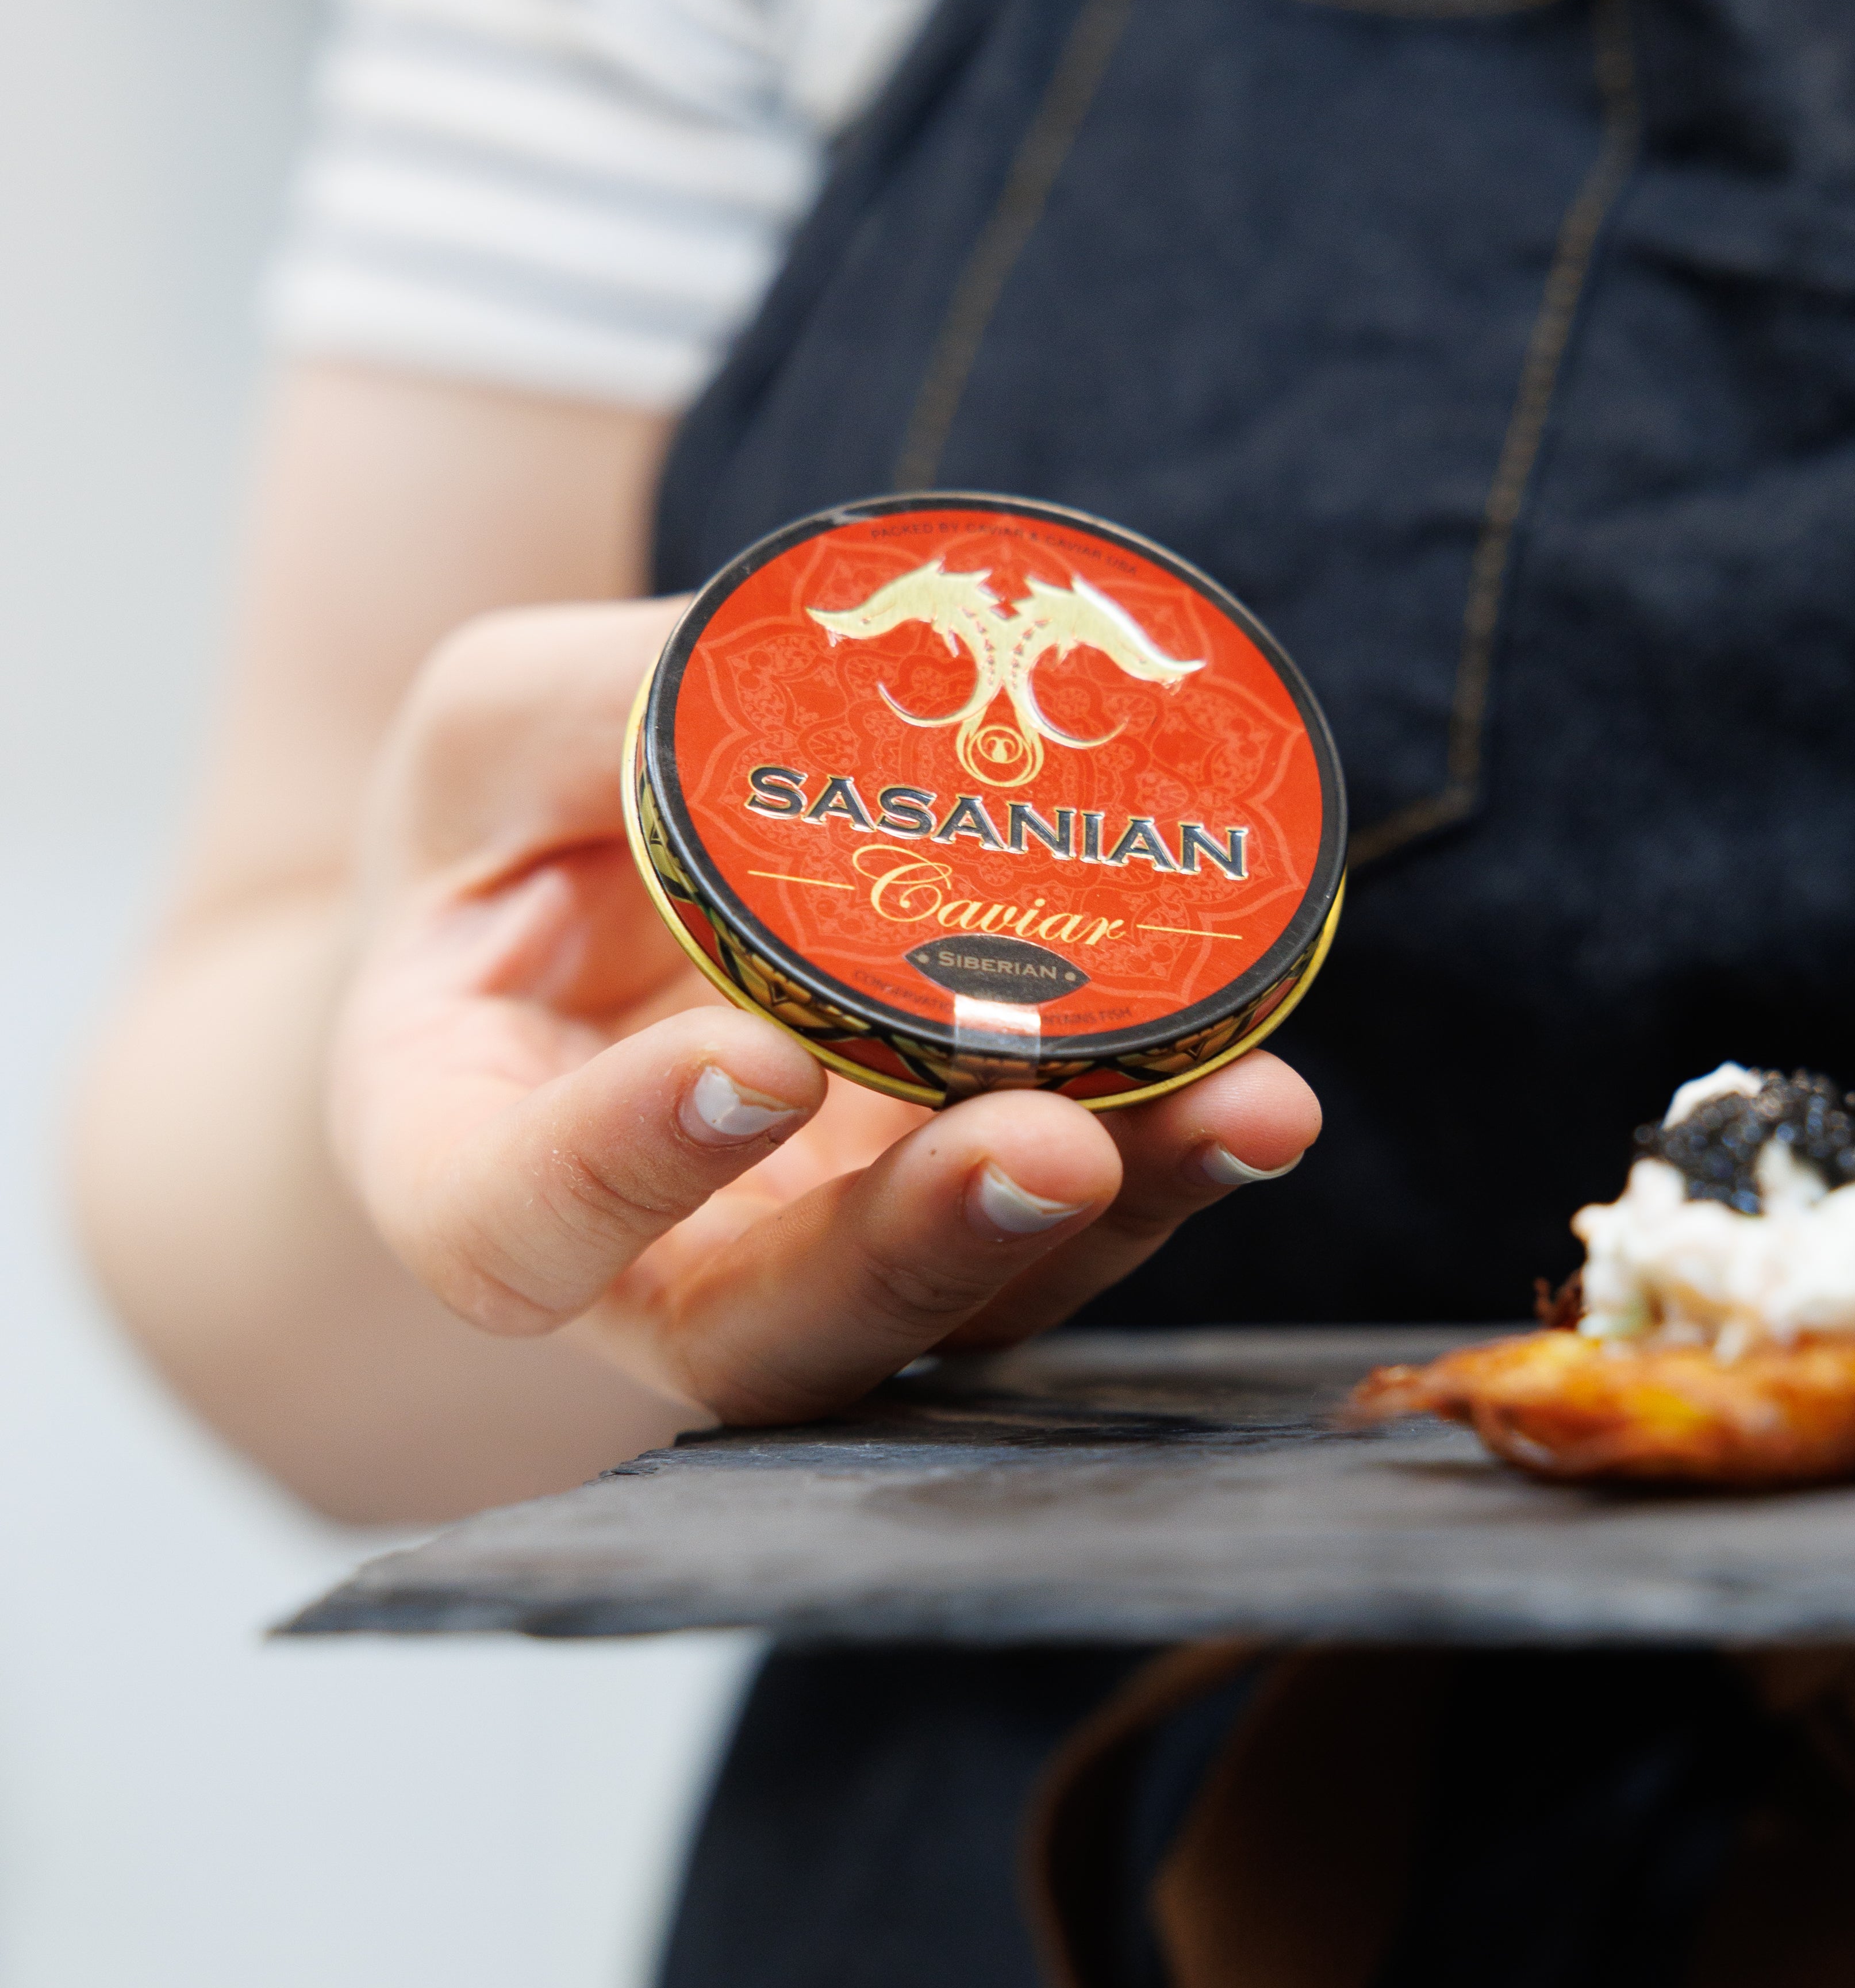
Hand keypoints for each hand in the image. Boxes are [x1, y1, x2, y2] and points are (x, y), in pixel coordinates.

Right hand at [329, 598, 1321, 1425]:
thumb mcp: (488, 738)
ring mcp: (822, 1261)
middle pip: (780, 1332)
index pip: (516, 1231)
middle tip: (1053, 1146)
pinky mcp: (960, 1220)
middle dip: (927, 1246)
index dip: (624, 1173)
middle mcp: (650, 1266)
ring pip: (965, 1307)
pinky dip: (1172, 1168)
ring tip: (1239, 1110)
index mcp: (466, 1164)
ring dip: (1115, 1222)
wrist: (592, 910)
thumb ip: (588, 712)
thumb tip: (803, 655)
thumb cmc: (506, 834)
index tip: (755, 1061)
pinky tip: (1254, 1083)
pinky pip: (1071, 1234)